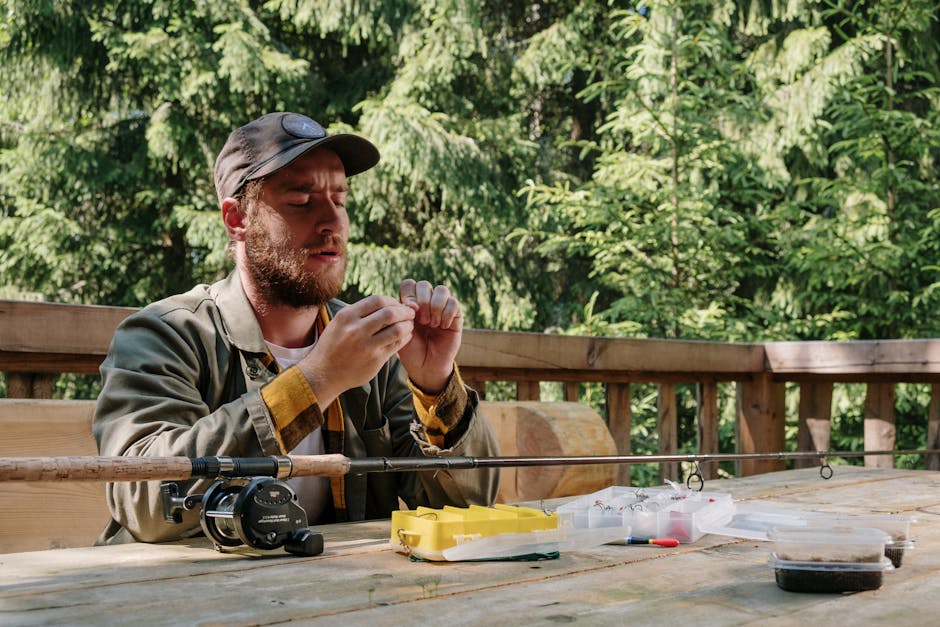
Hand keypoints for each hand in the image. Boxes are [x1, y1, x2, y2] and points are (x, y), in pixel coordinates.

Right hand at [297, 296, 414, 409]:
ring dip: (408, 325)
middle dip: (404, 311)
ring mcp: (366, 346)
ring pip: (397, 329)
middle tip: (410, 313)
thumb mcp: (338, 324)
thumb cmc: (333, 346)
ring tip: (409, 325)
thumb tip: (384, 303)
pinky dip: (405, 338)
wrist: (323, 374)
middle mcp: (356, 330)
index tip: (396, 305)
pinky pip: (397, 345)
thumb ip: (358, 313)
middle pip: (390, 313)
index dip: (392, 301)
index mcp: (346, 317)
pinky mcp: (375, 360)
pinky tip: (406, 336)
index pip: (377, 300)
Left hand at [397, 279, 462, 392]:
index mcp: (410, 304)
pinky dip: (447, 313)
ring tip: (433, 323)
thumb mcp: (401, 331)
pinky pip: (454, 303)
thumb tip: (412, 303)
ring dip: (435, 306)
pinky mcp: (455, 316)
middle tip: (422, 321)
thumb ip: (403, 313)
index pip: (408, 285)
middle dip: (422, 301)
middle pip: (424, 284)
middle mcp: (426, 303)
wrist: (426, 366)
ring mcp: (441, 308)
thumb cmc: (411, 351)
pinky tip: (443, 326)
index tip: (409, 312)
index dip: (409, 295)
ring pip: (441, 290)